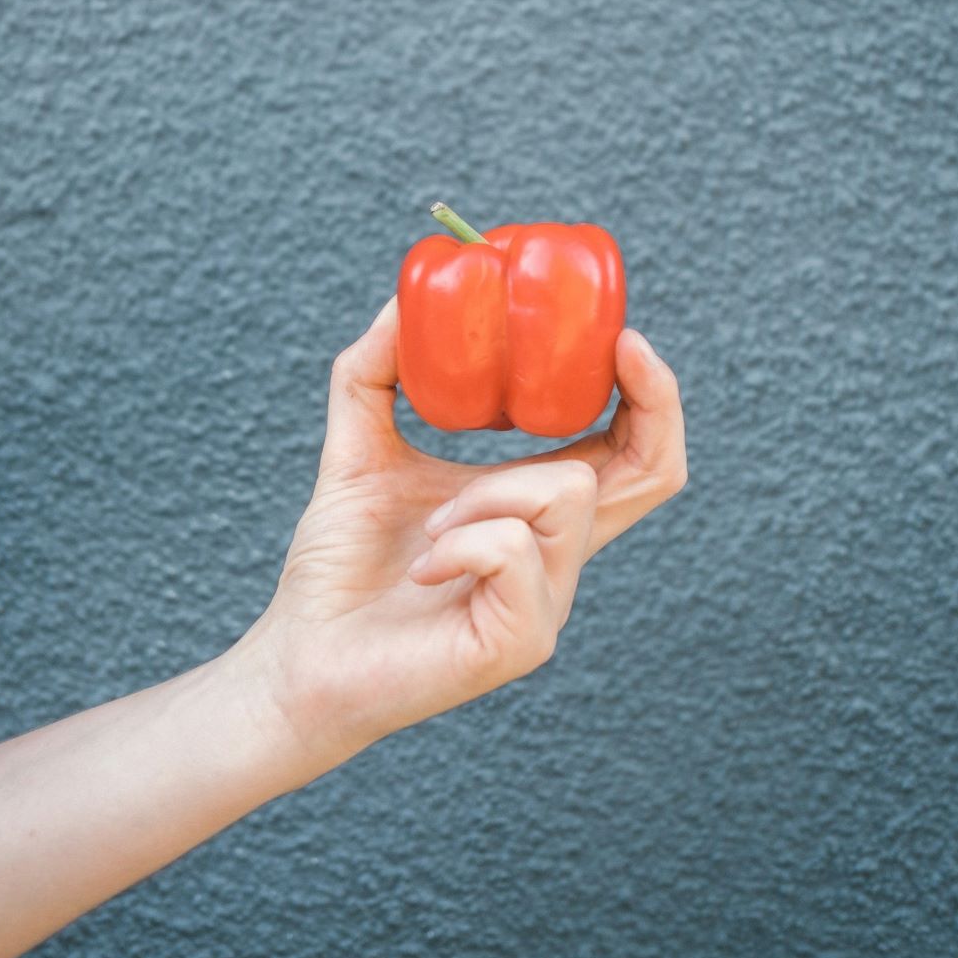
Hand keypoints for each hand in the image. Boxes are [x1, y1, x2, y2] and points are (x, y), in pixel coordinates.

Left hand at [228, 296, 686, 768]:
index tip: (623, 335)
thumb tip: (400, 299)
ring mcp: (549, 601)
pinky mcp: (523, 640)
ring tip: (432, 524)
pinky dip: (463, 540)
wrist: (299, 658)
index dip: (652, 391)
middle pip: (658, 471)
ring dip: (489, 488)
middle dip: (655, 400)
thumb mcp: (359, 445)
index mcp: (536, 510)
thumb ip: (375, 372)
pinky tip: (425, 567)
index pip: (633, 449)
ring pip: (567, 491)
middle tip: (623, 347)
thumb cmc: (338, 564)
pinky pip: (516, 549)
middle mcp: (560, 554)